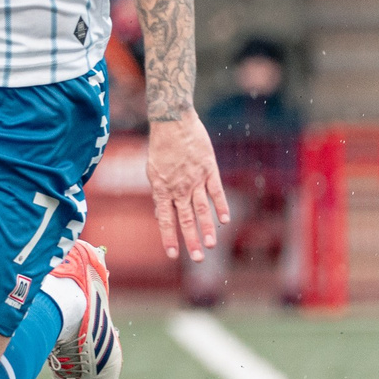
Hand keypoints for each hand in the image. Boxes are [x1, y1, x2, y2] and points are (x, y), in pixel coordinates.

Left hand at [147, 110, 229, 261]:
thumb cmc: (161, 146)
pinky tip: (225, 220)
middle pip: (185, 218)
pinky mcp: (209, 169)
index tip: (172, 254)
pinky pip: (216, 191)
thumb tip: (161, 215)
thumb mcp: (153, 171)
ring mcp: (195, 179)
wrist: (172, 120)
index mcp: (162, 188)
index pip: (165, 218)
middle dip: (191, 240)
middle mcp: (178, 187)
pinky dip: (220, 206)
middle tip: (197, 258)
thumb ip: (160, 194)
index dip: (169, 237)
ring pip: (201, 208)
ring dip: (207, 228)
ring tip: (211, 244)